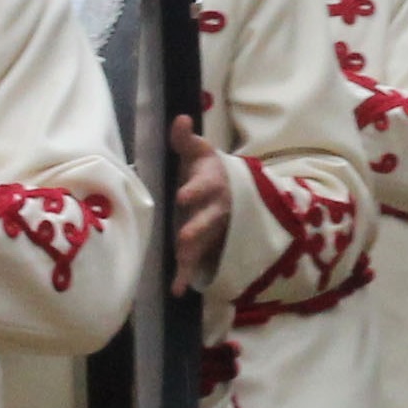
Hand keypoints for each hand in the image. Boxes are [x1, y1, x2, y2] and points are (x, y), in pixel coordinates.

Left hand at [169, 114, 231, 291]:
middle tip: (185, 236)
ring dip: (194, 254)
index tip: (182, 195)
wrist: (229, 192)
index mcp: (212, 183)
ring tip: (182, 263)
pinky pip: (198, 262)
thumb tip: (179, 118)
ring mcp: (213, 230)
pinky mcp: (206, 246)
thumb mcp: (198, 151)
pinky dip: (188, 276)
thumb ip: (185, 139)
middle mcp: (216, 208)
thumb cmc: (205, 170)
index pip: (204, 186)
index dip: (195, 190)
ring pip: (205, 243)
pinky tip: (177, 289)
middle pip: (209, 219)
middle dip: (198, 228)